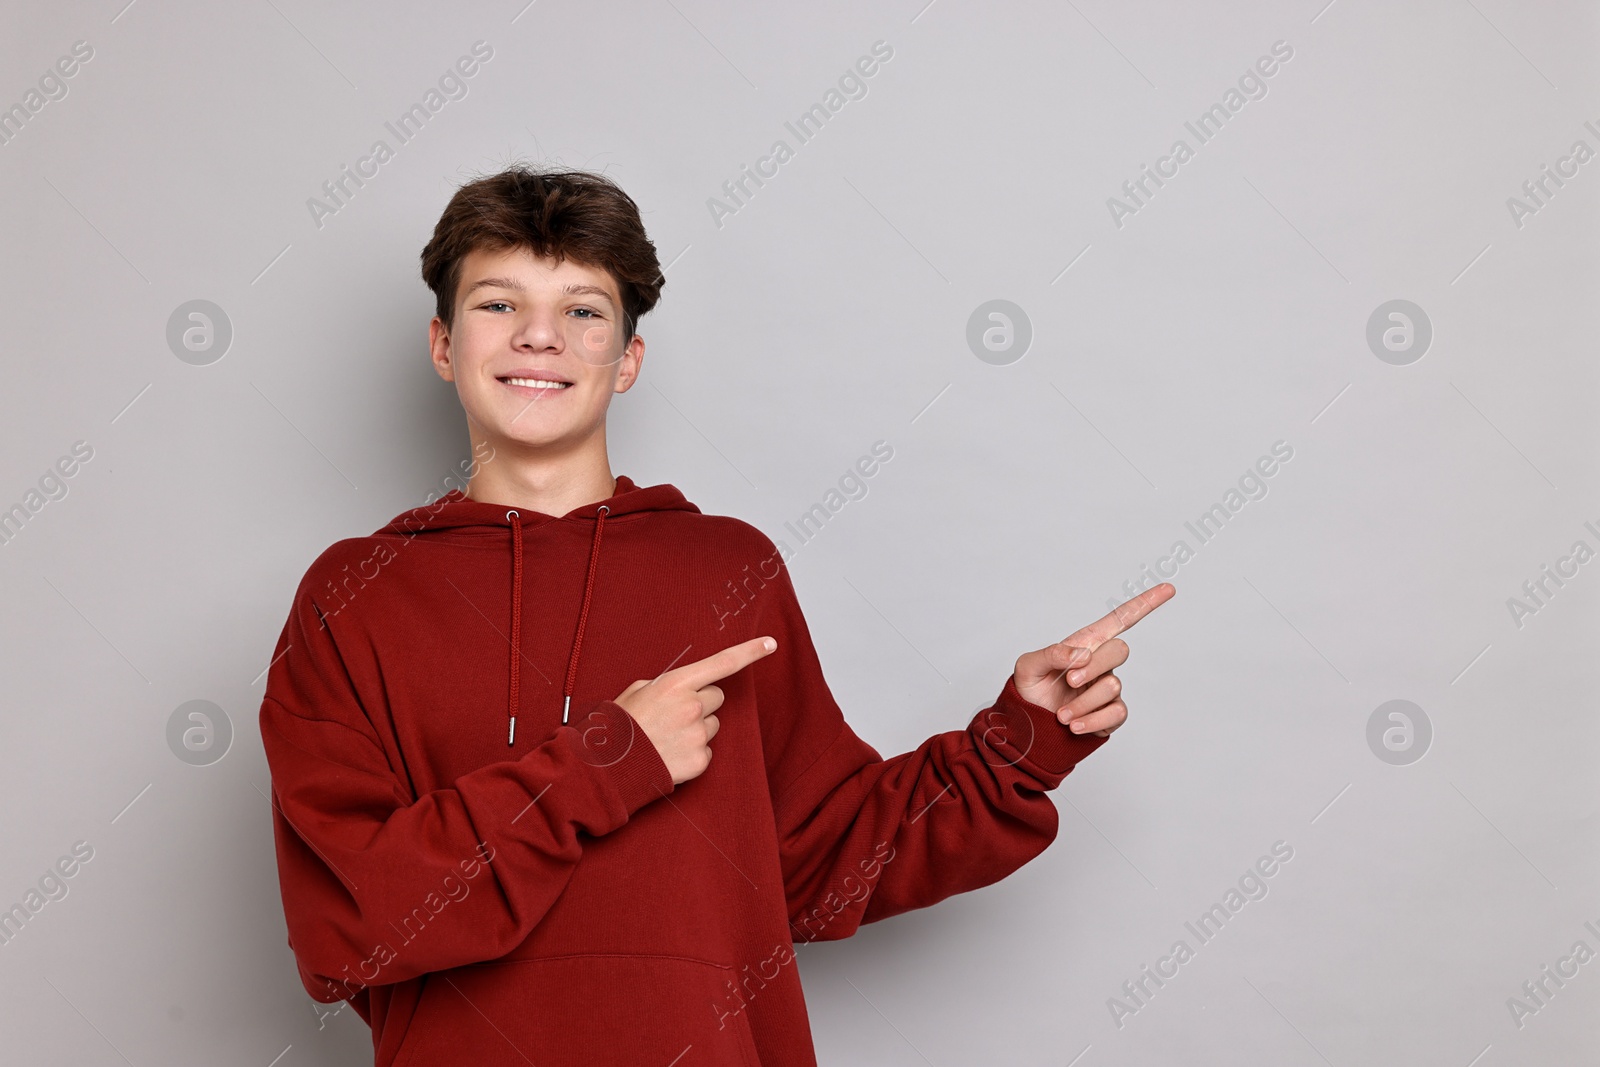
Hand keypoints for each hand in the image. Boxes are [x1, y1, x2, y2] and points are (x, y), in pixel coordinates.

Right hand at [613, 636, 777, 784]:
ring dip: (696, 728)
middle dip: (702, 702)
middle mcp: (692, 706)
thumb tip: (684, 689)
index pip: (722, 663)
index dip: (750, 651)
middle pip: (717, 697)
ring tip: (668, 737)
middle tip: (675, 714)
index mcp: (676, 683)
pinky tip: (671, 753)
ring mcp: (698, 735)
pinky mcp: (701, 760)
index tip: (771, 643)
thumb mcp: (638, 691)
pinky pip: (707, 750)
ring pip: (713, 725)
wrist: (609, 767)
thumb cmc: (620, 725)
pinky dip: (693, 752)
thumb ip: (668, 685)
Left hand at [1013, 584, 1174, 737]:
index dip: (1144, 604)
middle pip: (1120, 651)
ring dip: (1083, 702)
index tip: (1169, 589)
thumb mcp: (1028, 666)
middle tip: (1070, 681)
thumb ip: (1051, 654)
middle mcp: (1101, 664)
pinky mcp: (1112, 714)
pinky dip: (1092, 721)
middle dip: (1093, 667)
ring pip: (1113, 687)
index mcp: (1085, 644)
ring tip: (1061, 714)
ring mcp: (1109, 689)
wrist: (1030, 724)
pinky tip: (1074, 725)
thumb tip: (1082, 654)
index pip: (1120, 620)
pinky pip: (1116, 714)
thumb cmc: (1030, 688)